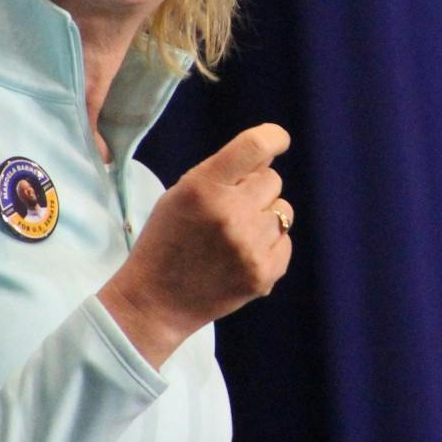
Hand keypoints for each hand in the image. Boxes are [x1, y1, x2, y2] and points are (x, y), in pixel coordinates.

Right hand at [99, 123, 293, 367]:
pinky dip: (268, 246)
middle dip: (255, 189)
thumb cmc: (166, 242)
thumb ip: (221, 173)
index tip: (279, 141)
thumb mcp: (179, 195)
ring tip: (235, 235)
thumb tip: (268, 154)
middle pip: (272, 180)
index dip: (274, 138)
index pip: (255, 147)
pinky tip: (241, 257)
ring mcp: (249, 247)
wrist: (155, 303)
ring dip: (263, 217)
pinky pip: (285, 242)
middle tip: (230, 209)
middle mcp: (230, 214)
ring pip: (283, 211)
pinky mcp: (263, 275)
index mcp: (203, 188)